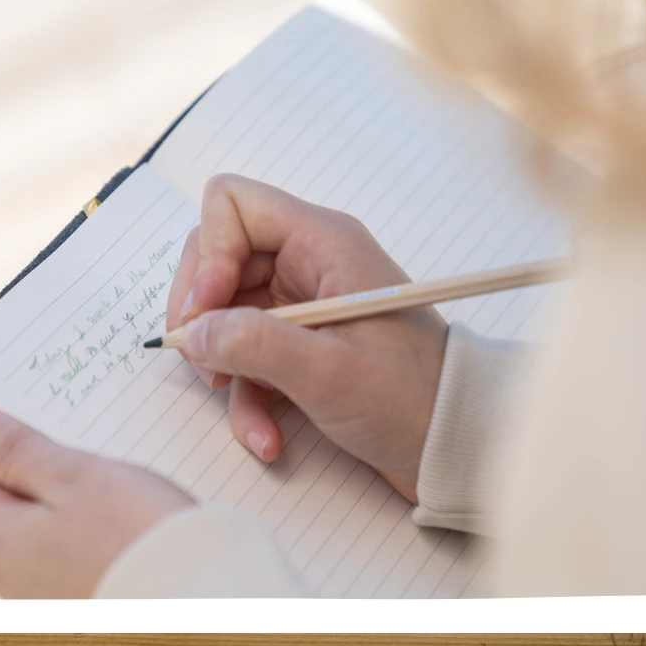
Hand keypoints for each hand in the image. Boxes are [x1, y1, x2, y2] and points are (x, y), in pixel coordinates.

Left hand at [0, 405, 191, 596]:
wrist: (200, 609)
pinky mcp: (72, 612)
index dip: (16, 448)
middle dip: (46, 481)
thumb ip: (11, 450)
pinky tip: (128, 539)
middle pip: (8, 505)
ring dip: (74, 512)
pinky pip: (71, 561)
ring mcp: (36, 601)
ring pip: (43, 533)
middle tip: (99, 472)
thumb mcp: (71, 475)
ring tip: (122, 507)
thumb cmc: (136, 537)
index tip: (61, 440)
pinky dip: (93, 543)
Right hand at [168, 174, 448, 498]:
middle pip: (215, 259)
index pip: (232, 206)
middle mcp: (307, 264)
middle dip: (200, 313)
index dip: (207, 256)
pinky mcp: (296, 346)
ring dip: (221, 367)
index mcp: (322, 243)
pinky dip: (245, 400)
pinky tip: (267, 434)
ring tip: (240, 405)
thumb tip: (194, 332)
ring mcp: (299, 306)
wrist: (452, 440)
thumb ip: (254, 343)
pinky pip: (243, 359)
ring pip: (223, 317)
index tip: (205, 312)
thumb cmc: (409, 397)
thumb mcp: (328, 371)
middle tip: (205, 359)